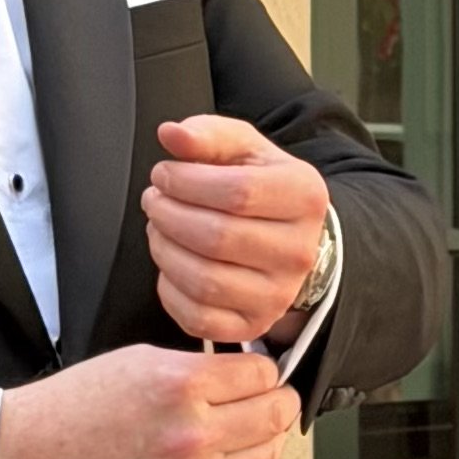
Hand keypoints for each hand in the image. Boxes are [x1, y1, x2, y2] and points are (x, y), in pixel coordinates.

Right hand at [0, 344, 298, 458]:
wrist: (31, 457)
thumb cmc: (73, 407)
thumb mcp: (139, 359)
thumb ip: (197, 366)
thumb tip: (239, 371)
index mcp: (181, 386)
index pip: (263, 372)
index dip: (264, 366)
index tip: (259, 367)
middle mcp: (193, 433)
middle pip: (276, 414)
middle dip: (278, 398)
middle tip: (270, 393)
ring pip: (266, 455)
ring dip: (266, 435)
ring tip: (252, 422)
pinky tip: (213, 448)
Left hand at [141, 113, 330, 345]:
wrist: (291, 241)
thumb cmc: (261, 190)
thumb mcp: (245, 150)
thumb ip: (208, 135)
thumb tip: (171, 134)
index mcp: (304, 197)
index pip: (238, 193)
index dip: (185, 182)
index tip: (163, 174)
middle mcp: (298, 251)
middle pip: (217, 237)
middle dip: (168, 215)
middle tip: (154, 200)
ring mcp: (277, 295)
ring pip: (204, 281)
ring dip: (164, 250)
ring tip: (159, 228)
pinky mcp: (252, 325)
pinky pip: (197, 318)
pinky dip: (170, 290)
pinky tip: (170, 264)